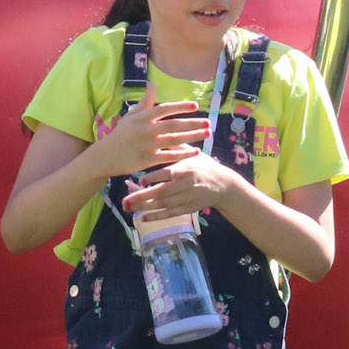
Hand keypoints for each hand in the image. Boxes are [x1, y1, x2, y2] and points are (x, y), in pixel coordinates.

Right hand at [89, 98, 205, 180]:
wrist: (105, 156)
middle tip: (209, 122)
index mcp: (142, 117)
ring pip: (174, 140)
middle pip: (174, 125)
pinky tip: (196, 151)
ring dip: (193, 137)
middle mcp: (145, 130)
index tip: (196, 106)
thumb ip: (145, 102)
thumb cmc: (121, 134)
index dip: (181, 107)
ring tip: (207, 134)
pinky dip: (183, 153)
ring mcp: (147, 145)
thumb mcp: (131, 116)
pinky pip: (169, 156)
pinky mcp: (147, 160)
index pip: (165, 109)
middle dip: (193, 123)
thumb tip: (152, 84)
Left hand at [123, 151, 242, 224]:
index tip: (139, 180)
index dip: (154, 178)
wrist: (223, 185)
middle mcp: (185, 185)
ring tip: (128, 208)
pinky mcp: (187, 208)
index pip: (168, 174)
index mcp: (186, 170)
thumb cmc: (205, 166)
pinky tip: (142, 218)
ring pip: (163, 205)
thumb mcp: (194, 154)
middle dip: (142, 197)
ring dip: (145, 208)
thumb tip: (161, 130)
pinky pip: (169, 214)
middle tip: (125, 201)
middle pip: (161, 192)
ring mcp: (186, 199)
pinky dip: (156, 217)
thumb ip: (177, 146)